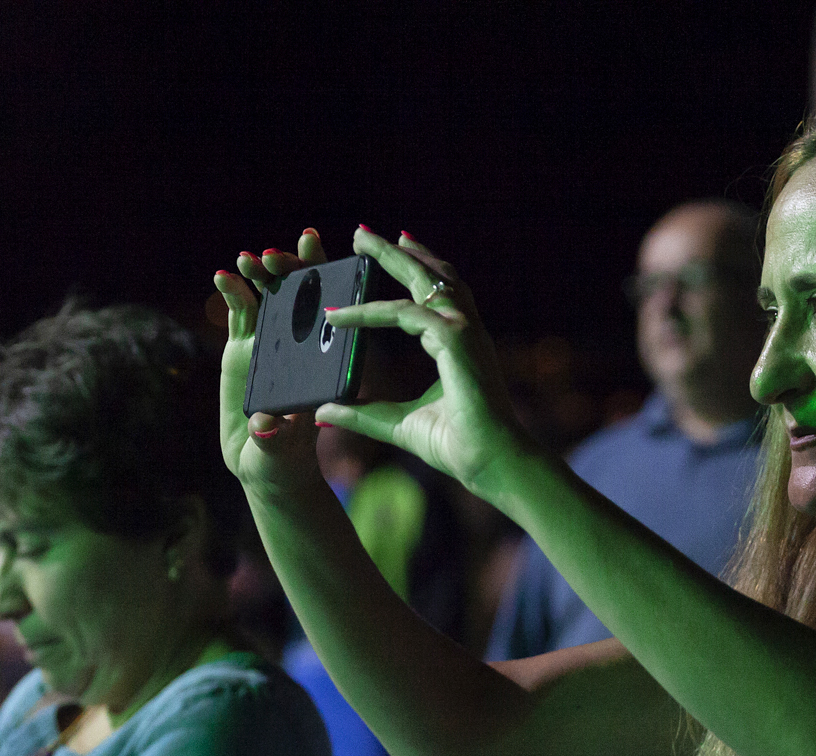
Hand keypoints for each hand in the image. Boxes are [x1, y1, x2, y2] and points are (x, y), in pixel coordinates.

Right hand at [212, 230, 330, 496]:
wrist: (264, 466)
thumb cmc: (282, 462)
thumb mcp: (280, 453)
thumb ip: (273, 438)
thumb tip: (267, 423)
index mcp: (322, 361)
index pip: (330, 311)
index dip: (325, 276)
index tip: (315, 251)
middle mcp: (301, 346)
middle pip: (300, 295)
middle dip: (289, 269)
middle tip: (273, 257)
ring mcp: (272, 343)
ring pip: (270, 298)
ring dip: (260, 274)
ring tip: (246, 260)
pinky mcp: (244, 348)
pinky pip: (241, 313)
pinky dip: (233, 292)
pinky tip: (223, 276)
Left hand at [316, 229, 533, 495]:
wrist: (489, 461)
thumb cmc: (456, 446)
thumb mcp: (396, 424)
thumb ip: (362, 415)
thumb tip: (325, 410)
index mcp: (458, 344)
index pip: (432, 296)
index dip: (411, 270)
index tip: (387, 251)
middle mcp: (463, 330)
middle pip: (430, 275)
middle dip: (396, 252)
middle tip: (363, 233)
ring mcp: (462, 331)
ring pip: (423, 281)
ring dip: (390, 258)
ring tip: (361, 240)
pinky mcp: (455, 340)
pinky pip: (404, 314)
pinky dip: (370, 312)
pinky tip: (339, 317)